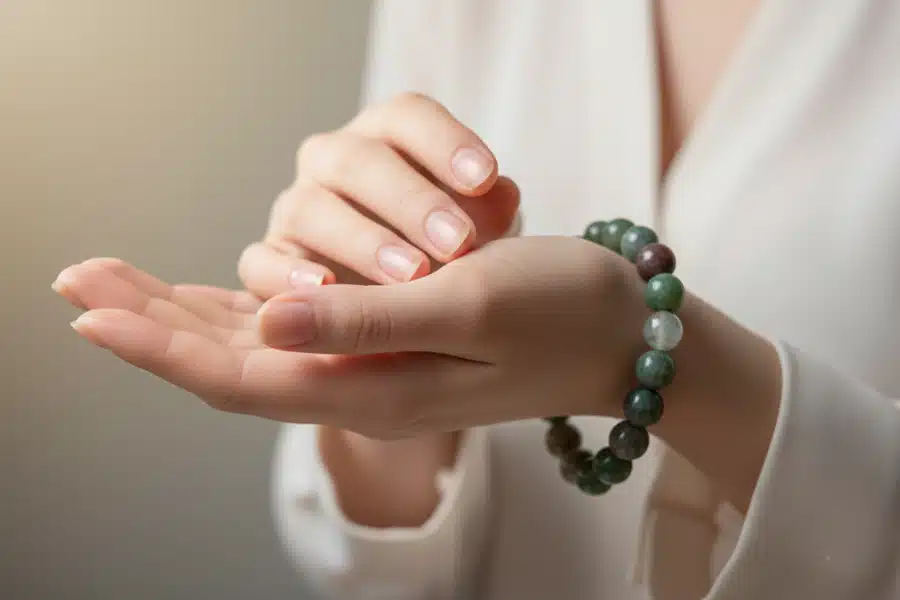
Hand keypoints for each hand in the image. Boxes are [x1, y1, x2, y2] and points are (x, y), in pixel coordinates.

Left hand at [55, 236, 641, 436]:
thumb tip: (270, 319)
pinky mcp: (389, 342)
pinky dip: (238, 313)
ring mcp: (375, 369)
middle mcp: (363, 386)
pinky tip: (210, 300)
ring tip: (115, 288)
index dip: (160, 345)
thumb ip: (368, 321)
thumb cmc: (557, 309)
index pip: (241, 372)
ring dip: (180, 319)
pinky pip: (293, 333)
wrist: (617, 332)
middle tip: (75, 284)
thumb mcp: (469, 305)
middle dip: (148, 327)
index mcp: (377, 388)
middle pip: (230, 363)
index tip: (89, 311)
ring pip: (254, 348)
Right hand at [238, 92, 519, 295]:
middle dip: (410, 200)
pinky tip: (326, 293)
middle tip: (457, 242)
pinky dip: (287, 276)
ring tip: (411, 280)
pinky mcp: (265, 260)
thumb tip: (503, 196)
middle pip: (358, 160)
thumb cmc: (449, 263)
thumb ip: (492, 215)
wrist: (405, 315)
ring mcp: (296, 209)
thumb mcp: (485, 239)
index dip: (445, 142)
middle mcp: (333, 163)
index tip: (487, 178)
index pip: (408, 118)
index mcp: (387, 139)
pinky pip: (259, 261)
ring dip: (362, 241)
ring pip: (310, 208)